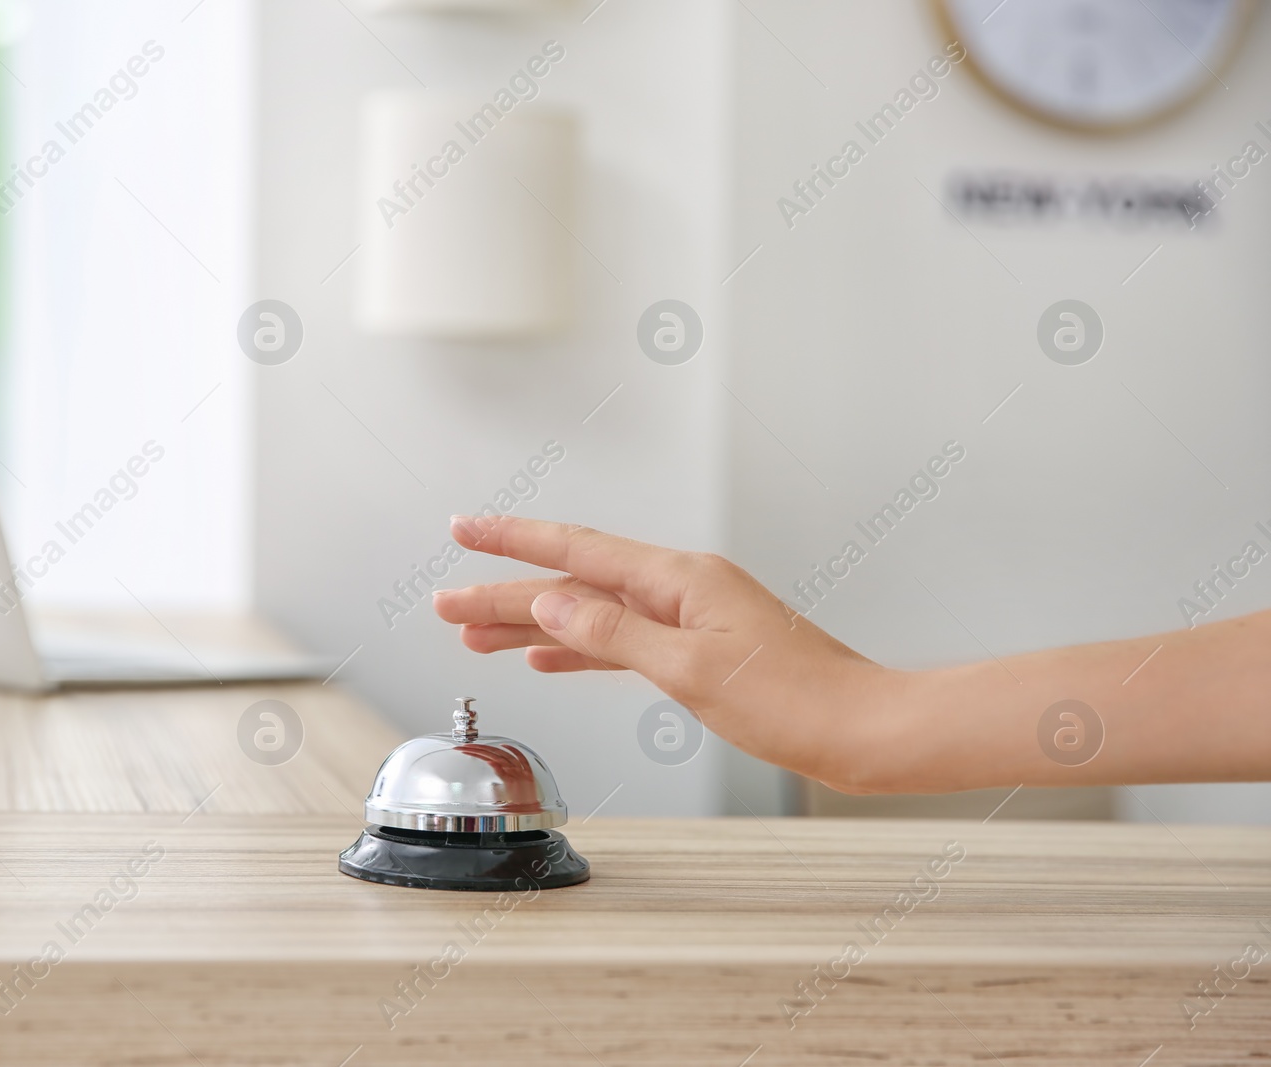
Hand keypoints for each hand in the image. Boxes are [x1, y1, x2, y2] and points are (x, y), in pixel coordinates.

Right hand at [432, 514, 907, 792]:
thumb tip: (552, 602)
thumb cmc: (799, 702)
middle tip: (447, 604)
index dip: (513, 542)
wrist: (863, 731)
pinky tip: (549, 657)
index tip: (464, 530)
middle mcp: (682, 589)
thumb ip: (615, 634)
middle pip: (574, 583)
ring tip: (477, 634)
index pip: (576, 551)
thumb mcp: (693, 670)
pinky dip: (577, 648)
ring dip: (533, 624)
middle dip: (505, 593)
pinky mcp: (699, 652)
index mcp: (680, 579)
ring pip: (590, 614)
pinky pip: (619, 641)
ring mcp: (690, 619)